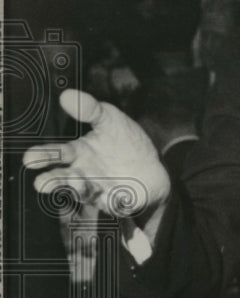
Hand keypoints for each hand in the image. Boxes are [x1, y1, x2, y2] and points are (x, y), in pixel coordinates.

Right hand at [23, 89, 170, 217]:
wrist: (151, 167)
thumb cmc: (123, 143)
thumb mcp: (110, 120)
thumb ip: (91, 109)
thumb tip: (66, 95)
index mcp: (79, 153)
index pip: (57, 154)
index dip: (42, 156)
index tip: (29, 158)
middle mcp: (83, 173)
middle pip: (63, 177)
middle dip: (52, 180)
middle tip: (41, 182)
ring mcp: (98, 189)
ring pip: (84, 192)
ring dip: (78, 188)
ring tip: (76, 182)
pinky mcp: (117, 201)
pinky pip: (113, 202)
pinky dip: (112, 199)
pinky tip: (114, 194)